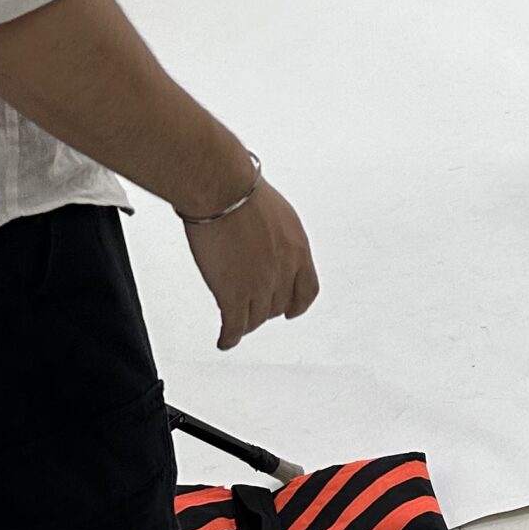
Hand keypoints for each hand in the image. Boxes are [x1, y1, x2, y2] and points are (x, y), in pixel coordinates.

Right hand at [182, 176, 320, 350]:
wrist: (221, 189)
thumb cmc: (241, 190)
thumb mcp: (276, 213)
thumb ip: (276, 235)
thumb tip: (266, 239)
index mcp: (298, 248)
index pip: (307, 289)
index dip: (297, 304)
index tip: (291, 310)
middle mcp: (284, 269)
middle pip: (278, 305)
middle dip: (265, 310)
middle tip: (252, 310)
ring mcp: (260, 284)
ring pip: (256, 319)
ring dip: (246, 323)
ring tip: (237, 326)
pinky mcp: (234, 293)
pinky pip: (235, 326)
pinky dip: (230, 337)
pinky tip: (225, 340)